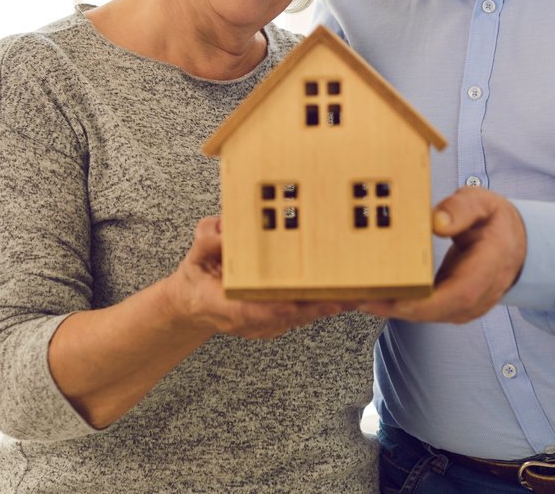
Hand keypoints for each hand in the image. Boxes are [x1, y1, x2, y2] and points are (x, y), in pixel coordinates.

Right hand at [165, 216, 351, 338]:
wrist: (193, 303)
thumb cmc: (196, 278)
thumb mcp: (194, 255)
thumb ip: (207, 241)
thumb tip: (224, 230)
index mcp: (228, 306)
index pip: (258, 311)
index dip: (283, 307)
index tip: (303, 301)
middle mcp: (252, 320)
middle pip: (291, 316)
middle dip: (320, 306)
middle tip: (349, 294)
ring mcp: (267, 323)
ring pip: (303, 317)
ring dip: (330, 306)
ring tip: (360, 292)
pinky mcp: (278, 319)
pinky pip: (305, 313)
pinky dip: (325, 303)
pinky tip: (349, 292)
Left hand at [359, 187, 526, 323]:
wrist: (513, 244)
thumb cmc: (493, 221)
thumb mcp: (482, 202)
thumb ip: (462, 208)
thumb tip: (437, 222)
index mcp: (490, 266)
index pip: (460, 293)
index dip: (426, 302)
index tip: (395, 299)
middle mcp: (479, 295)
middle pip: (436, 311)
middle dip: (396, 307)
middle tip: (359, 296)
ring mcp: (466, 306)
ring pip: (426, 315)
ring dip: (391, 309)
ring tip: (356, 296)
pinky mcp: (453, 309)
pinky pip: (424, 312)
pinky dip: (397, 306)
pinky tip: (372, 295)